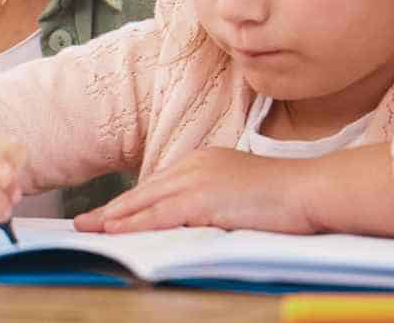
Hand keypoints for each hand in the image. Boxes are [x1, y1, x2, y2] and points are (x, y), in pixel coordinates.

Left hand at [74, 147, 316, 234]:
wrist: (310, 189)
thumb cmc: (286, 197)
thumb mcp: (239, 195)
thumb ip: (212, 204)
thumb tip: (191, 224)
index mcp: (204, 161)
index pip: (158, 185)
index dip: (130, 202)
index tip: (108, 214)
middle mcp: (195, 164)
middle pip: (144, 191)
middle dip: (112, 210)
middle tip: (83, 222)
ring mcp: (198, 179)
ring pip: (146, 203)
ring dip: (114, 218)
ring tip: (89, 229)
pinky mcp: (204, 198)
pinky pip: (160, 215)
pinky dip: (135, 225)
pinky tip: (116, 232)